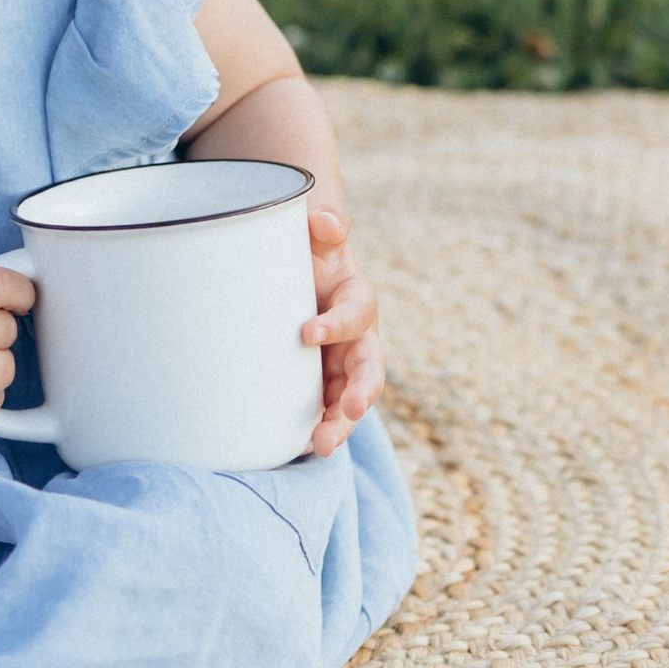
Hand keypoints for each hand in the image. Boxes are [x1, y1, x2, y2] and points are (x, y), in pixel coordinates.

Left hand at [302, 202, 384, 456]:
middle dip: (361, 391)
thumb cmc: (308, 257)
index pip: (355, 313)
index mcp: (357, 300)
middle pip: (369, 368)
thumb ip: (325, 227)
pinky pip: (328, 412)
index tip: (306, 333)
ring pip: (351, 399)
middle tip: (346, 410)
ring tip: (320, 445)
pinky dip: (320, 430)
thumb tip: (322, 218)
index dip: (336, 324)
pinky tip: (299, 448)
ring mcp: (344, 367)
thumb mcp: (317, 239)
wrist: (299, 277)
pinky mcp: (326, 387)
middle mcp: (358, 339)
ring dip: (340, 423)